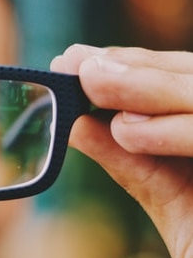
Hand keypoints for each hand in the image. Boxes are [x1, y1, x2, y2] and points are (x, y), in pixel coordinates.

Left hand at [51, 44, 192, 257]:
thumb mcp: (173, 199)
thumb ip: (134, 162)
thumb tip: (76, 124)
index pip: (186, 76)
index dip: (136, 63)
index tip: (80, 58)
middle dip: (135, 68)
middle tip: (75, 63)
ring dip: (146, 87)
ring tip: (91, 84)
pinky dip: (174, 133)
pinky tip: (127, 132)